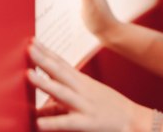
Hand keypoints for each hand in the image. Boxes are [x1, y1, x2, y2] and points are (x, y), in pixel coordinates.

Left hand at [27, 39, 148, 130]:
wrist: (134, 119)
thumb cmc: (108, 107)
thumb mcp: (86, 96)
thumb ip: (61, 100)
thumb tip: (39, 107)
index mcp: (81, 81)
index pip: (61, 63)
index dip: (46, 52)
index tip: (31, 40)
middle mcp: (81, 90)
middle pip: (60, 71)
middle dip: (43, 59)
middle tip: (28, 47)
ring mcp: (84, 105)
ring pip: (61, 92)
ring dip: (45, 83)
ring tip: (28, 75)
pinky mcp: (87, 123)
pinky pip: (67, 123)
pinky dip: (53, 122)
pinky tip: (39, 123)